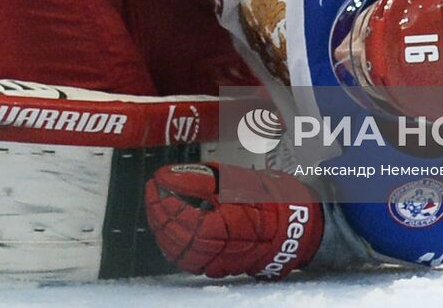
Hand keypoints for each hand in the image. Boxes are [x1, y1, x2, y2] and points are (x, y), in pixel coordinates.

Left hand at [145, 163, 322, 279]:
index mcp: (217, 227)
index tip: (155, 180)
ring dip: (160, 224)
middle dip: (157, 208)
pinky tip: (167, 225)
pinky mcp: (212, 266)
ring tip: (156, 204)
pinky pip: (183, 255)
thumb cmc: (267, 202)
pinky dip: (170, 240)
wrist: (289, 229)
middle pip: (171, 231)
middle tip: (152, 189)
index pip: (176, 214)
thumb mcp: (234, 181)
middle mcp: (212, 250)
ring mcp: (211, 261)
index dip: (162, 196)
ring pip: (173, 245)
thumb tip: (168, 175)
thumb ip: (198, 178)